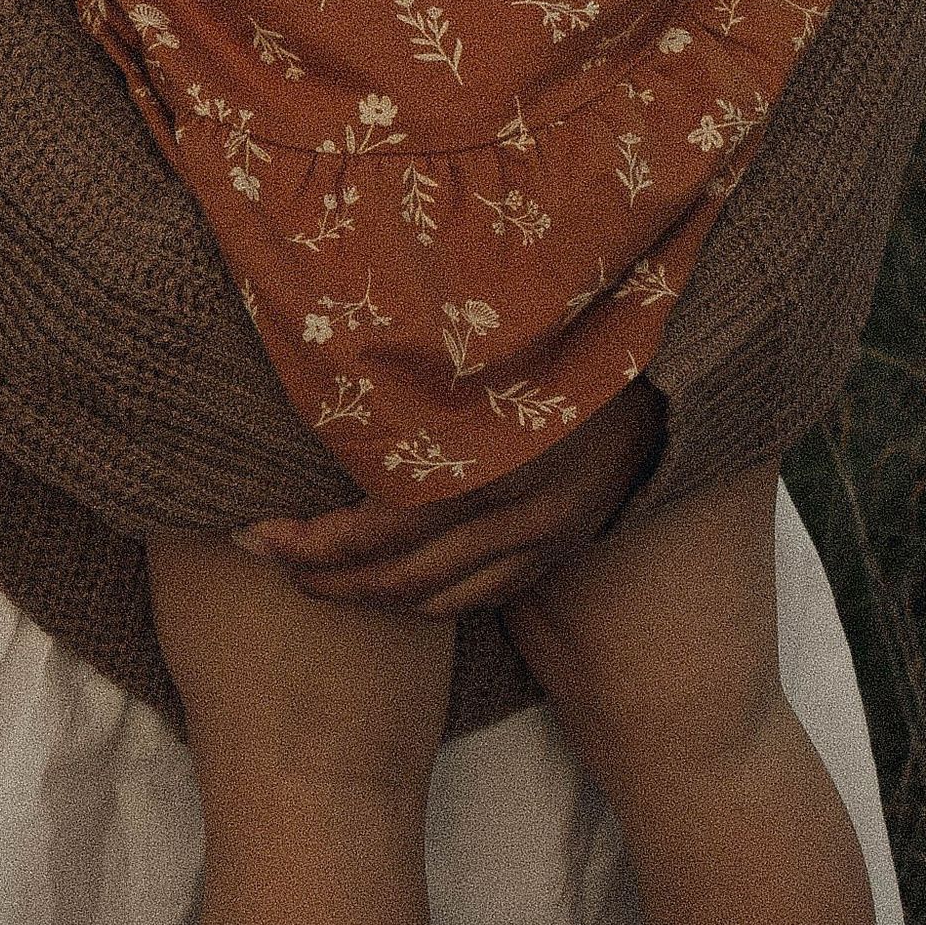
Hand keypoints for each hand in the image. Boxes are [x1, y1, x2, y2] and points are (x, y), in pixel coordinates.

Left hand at [231, 375, 666, 619]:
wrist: (673, 350)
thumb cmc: (567, 324)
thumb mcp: (489, 336)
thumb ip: (416, 366)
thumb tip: (327, 351)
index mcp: (490, 460)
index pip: (380, 529)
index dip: (312, 543)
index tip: (252, 535)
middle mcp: (518, 514)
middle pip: (401, 578)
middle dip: (325, 580)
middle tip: (264, 562)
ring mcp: (546, 538)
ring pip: (440, 599)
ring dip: (371, 599)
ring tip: (315, 581)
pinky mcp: (565, 545)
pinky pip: (484, 593)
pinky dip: (430, 599)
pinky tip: (395, 585)